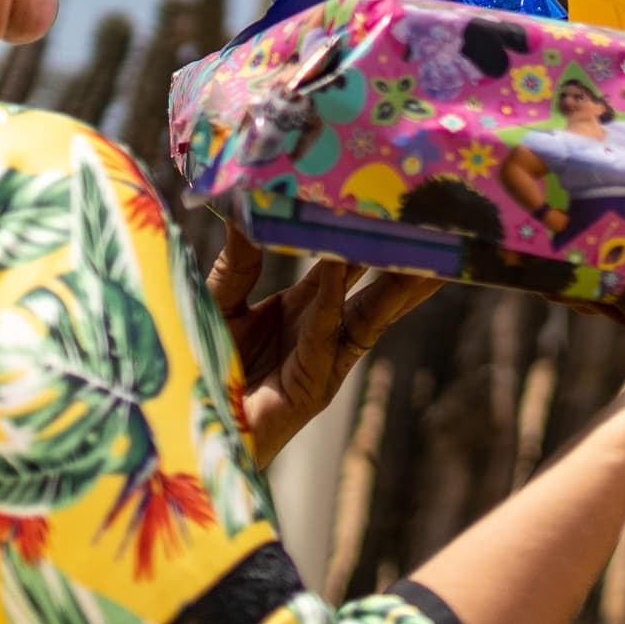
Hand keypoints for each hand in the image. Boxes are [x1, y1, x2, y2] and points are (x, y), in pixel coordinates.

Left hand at [205, 221, 440, 464]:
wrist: (185, 423)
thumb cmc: (200, 368)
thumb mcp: (221, 300)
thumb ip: (239, 258)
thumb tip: (243, 202)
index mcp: (303, 308)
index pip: (346, 265)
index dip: (366, 235)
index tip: (391, 201)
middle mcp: (321, 331)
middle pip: (376, 289)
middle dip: (407, 261)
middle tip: (439, 224)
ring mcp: (323, 360)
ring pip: (372, 315)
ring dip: (402, 284)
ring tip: (433, 252)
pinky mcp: (312, 385)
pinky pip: (326, 331)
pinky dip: (333, 296)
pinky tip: (339, 262)